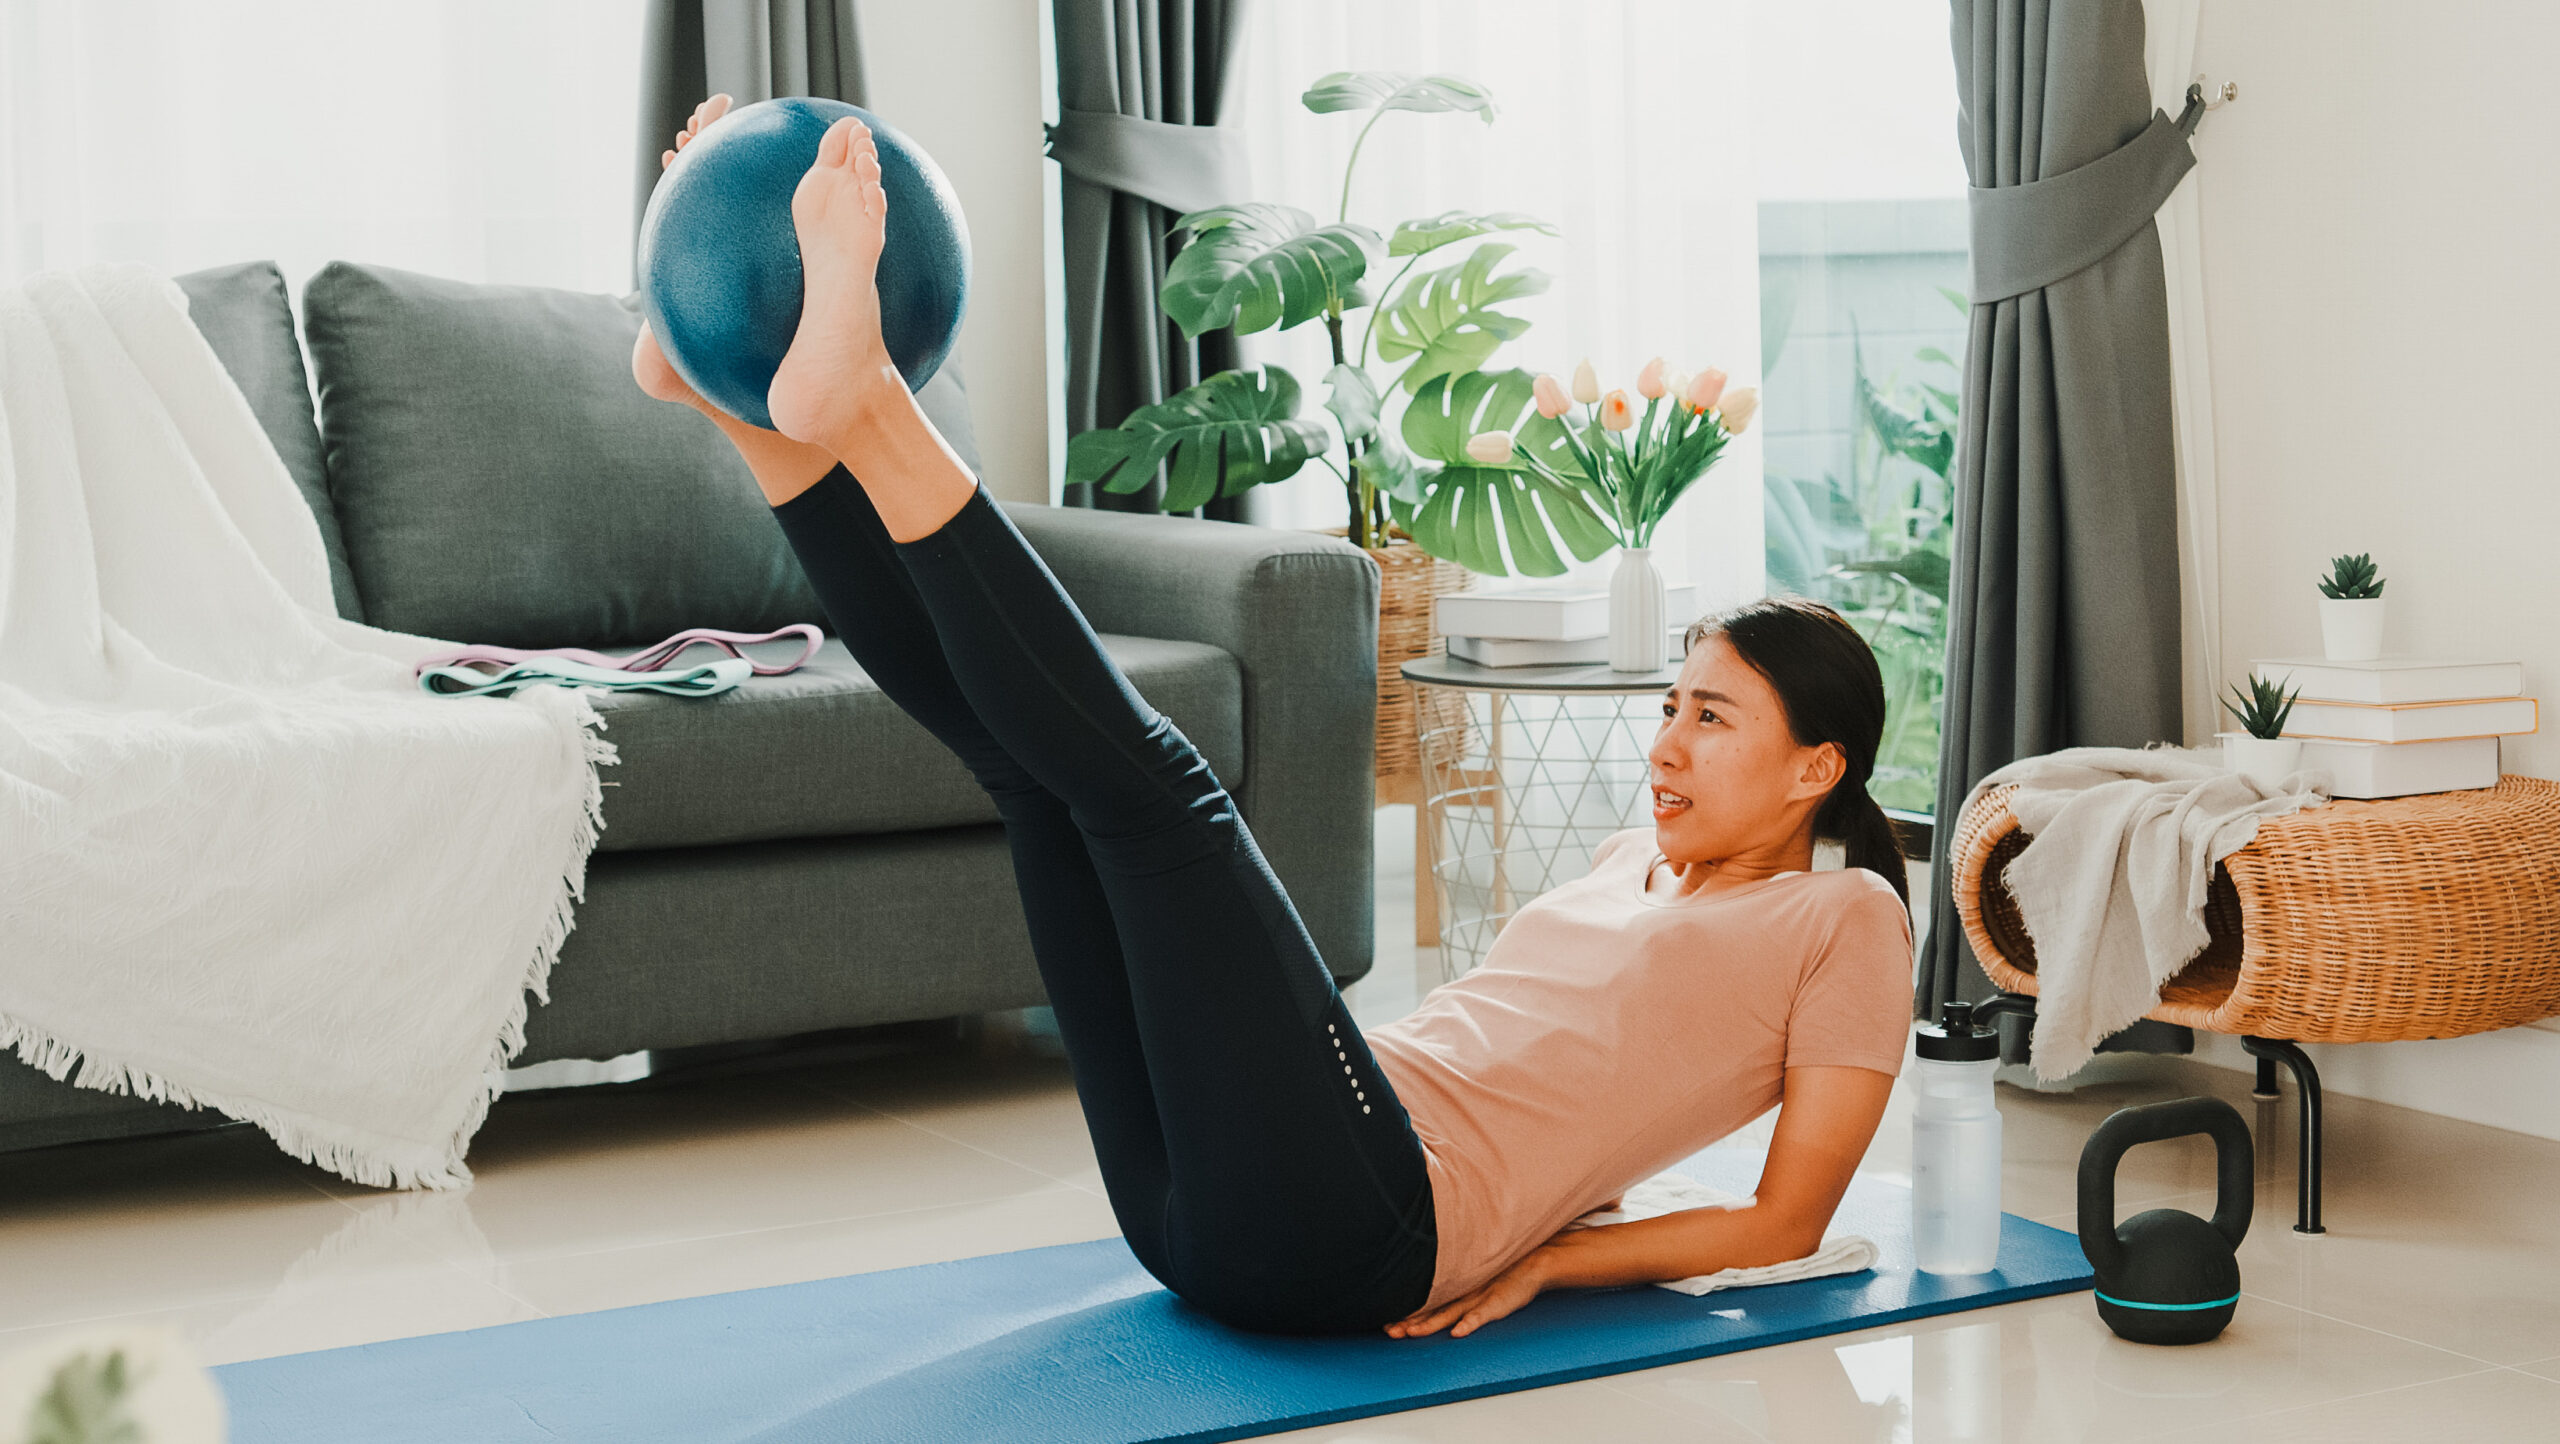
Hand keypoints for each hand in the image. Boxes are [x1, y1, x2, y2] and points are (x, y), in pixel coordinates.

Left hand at [1384, 1251, 1548, 1338]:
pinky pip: (1482, 1314)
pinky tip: (1458, 1332)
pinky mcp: (1497, 1302)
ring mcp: (1479, 1297)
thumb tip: (1441, 1298)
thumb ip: (1461, 1286)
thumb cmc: (1505, 1270)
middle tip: (1389, 1332)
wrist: (1534, 1260)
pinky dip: (1470, 1323)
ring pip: (1449, 1313)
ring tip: (1412, 1332)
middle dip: (1410, 1321)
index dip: (1407, 1313)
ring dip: (1431, 1324)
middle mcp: (1463, 1294)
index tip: (1385, 1324)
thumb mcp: (1479, 1277)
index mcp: (1457, 1290)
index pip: (1427, 1304)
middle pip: (1432, 1310)